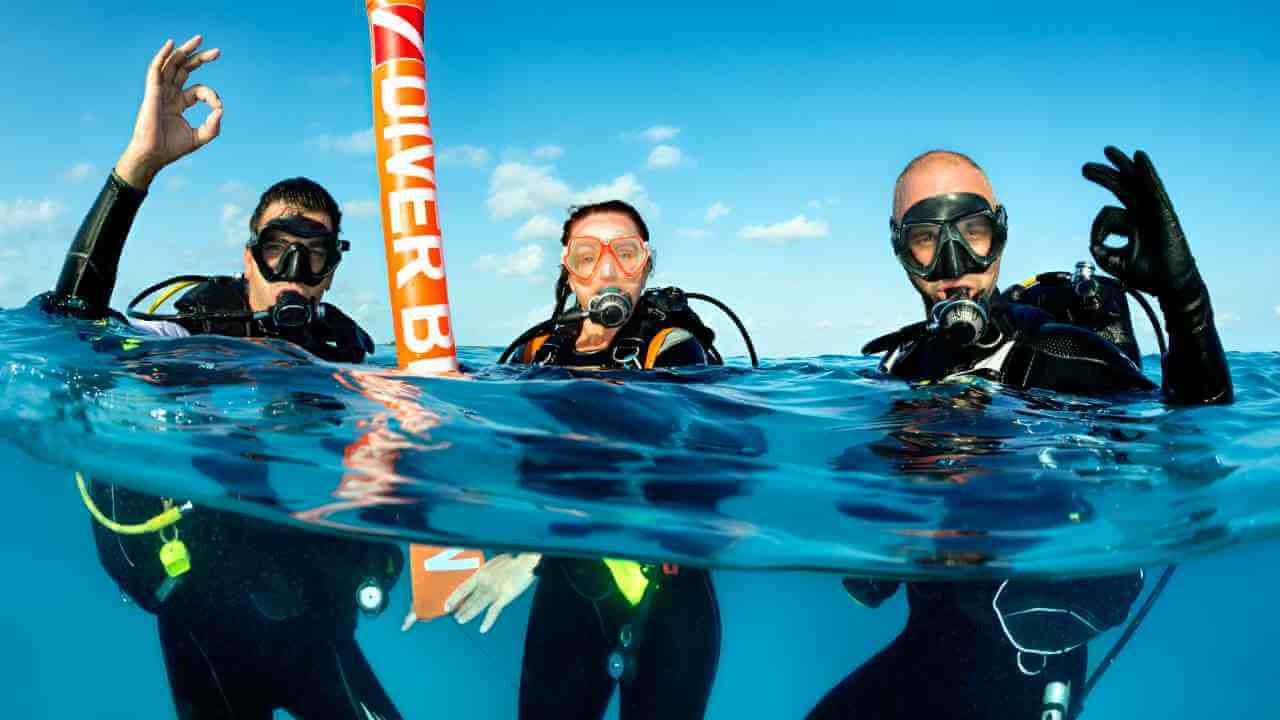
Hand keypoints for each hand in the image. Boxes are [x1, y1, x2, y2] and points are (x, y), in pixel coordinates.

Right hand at [115, 36, 222, 189]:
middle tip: (218, 52)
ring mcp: (160, 91)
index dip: (212, 96)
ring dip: (185, 50)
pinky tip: (171, 44)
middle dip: (200, 59)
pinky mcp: (152, 92)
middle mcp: (169, 94)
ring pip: (172, 65)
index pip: (199, 90)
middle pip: (185, 69)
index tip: (218, 108)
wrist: (153, 155)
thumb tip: (221, 110)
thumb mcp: (199, 137)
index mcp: (179, 103)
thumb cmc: (172, 149)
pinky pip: (156, 70)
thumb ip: (213, 126)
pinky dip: (163, 56)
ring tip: (199, 39)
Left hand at [443, 552, 540, 632]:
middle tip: (454, 616)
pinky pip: (494, 611)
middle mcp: (484, 583)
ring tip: (461, 620)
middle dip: (461, 608)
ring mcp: (494, 590)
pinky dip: (488, 621)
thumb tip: (481, 578)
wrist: (526, 562)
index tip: (446, 606)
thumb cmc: (513, 560)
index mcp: (481, 573)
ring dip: (469, 614)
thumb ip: (486, 573)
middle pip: (470, 599)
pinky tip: (482, 628)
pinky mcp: (504, 597)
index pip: (462, 588)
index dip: (453, 598)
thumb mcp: (494, 563)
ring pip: (478, 606)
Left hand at [1082, 147, 1198, 299]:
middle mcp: (1140, 214)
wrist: (1169, 284)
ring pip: (1136, 181)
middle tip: (1085, 168)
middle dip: (1103, 176)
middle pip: (1120, 188)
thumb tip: (1092, 245)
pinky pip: (1154, 187)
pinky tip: (1139, 156)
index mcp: (1129, 225)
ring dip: (1121, 165)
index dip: (1097, 229)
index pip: (1106, 214)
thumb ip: (1103, 254)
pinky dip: (1147, 171)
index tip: (1096, 243)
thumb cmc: (1148, 276)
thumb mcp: (1117, 264)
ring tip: (1107, 151)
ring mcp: (1152, 210)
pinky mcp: (1164, 211)